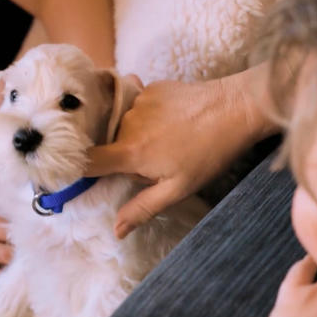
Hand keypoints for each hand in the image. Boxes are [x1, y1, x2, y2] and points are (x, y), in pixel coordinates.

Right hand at [86, 66, 276, 237]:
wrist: (236, 107)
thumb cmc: (210, 153)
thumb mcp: (178, 189)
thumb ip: (143, 208)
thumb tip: (116, 230)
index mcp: (131, 151)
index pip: (87, 161)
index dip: (79, 168)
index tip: (85, 175)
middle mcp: (127, 123)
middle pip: (109, 146)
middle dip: (125, 158)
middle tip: (157, 163)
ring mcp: (138, 101)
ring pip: (124, 127)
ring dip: (137, 137)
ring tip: (170, 140)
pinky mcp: (150, 87)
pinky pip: (138, 107)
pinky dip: (148, 118)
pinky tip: (172, 122)